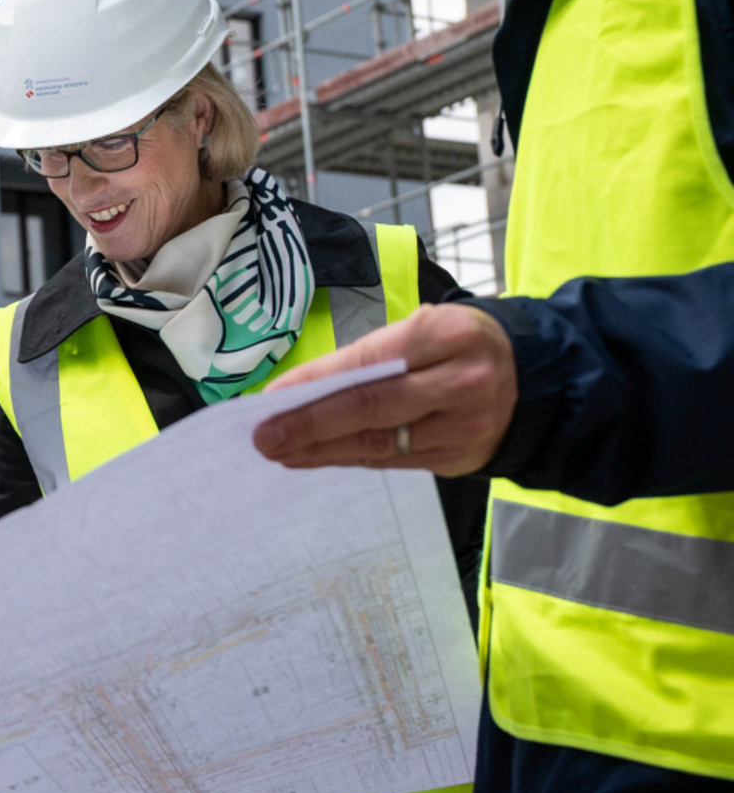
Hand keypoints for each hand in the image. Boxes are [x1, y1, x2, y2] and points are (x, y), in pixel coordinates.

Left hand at [251, 303, 517, 476]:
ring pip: (379, 443)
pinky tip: (315, 458)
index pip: (368, 364)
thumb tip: (299, 389)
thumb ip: (369, 357)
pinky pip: (392, 462)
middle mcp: (461, 383)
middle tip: (264, 437)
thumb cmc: (455, 347)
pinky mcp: (459, 458)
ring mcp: (464, 427)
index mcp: (447, 336)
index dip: (315, 384)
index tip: (271, 397)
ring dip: (321, 450)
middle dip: (310, 425)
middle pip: (373, 408)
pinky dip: (348, 459)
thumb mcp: (422, 330)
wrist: (528, 378)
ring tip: (279, 451)